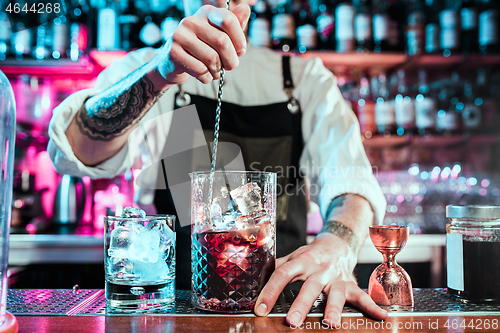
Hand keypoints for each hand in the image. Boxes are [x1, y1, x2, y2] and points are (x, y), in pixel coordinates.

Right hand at [156, 4, 249, 85]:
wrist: (173, 63)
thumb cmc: (201, 50)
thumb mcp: (219, 36)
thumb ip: (234, 25)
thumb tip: (245, 8)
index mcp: (206, 13)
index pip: (229, 20)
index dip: (239, 40)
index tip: (240, 51)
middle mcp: (191, 21)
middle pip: (222, 42)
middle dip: (231, 60)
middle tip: (229, 67)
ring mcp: (180, 36)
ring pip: (212, 58)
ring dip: (218, 71)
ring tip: (215, 72)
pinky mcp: (174, 53)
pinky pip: (200, 70)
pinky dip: (207, 77)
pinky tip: (204, 75)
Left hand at [254, 233, 387, 327]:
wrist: (336, 244)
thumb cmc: (309, 255)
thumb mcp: (292, 257)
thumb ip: (275, 266)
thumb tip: (252, 277)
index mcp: (301, 261)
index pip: (282, 274)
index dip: (270, 291)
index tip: (259, 308)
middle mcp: (319, 269)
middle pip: (309, 287)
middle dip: (301, 304)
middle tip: (291, 322)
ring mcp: (337, 278)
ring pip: (336, 294)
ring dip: (334, 309)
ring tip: (330, 324)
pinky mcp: (351, 284)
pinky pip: (363, 296)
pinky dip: (372, 307)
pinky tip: (381, 318)